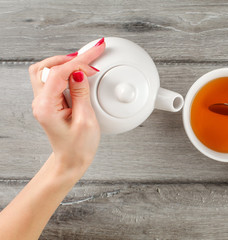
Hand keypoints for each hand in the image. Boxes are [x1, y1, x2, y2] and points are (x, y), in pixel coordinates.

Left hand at [29, 39, 105, 174]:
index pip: (58, 73)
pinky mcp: (51, 102)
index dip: (78, 64)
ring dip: (65, 63)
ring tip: (84, 60)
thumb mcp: (86, 120)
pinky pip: (53, 79)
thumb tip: (79, 73)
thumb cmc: (78, 147)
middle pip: (47, 67)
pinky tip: (78, 71)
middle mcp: (40, 102)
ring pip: (46, 70)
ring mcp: (44, 101)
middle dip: (70, 58)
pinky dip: (65, 71)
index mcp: (46, 107)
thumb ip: (81, 94)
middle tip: (90, 54)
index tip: (94, 61)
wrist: (72, 161)